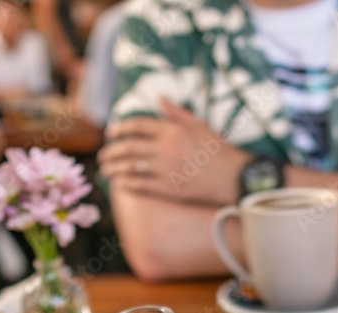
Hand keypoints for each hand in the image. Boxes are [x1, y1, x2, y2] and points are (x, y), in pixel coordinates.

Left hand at [98, 98, 250, 204]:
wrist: (234, 177)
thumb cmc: (219, 150)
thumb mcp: (200, 125)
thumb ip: (176, 112)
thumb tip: (160, 98)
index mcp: (172, 130)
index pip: (137, 125)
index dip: (120, 128)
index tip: (110, 133)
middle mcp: (165, 148)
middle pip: (129, 147)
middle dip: (111, 151)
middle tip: (103, 155)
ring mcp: (166, 169)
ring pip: (131, 167)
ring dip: (114, 168)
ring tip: (106, 170)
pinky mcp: (170, 189)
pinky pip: (141, 185)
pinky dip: (127, 184)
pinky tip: (119, 184)